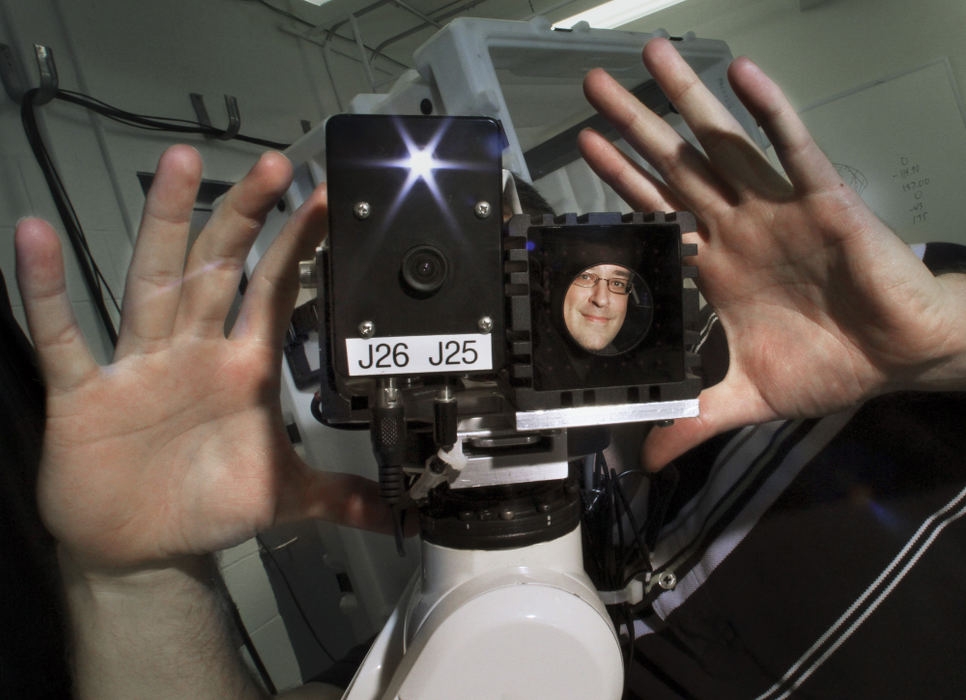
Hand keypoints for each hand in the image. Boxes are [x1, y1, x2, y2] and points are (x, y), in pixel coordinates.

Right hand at [16, 145, 390, 572]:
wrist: (145, 547)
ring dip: (165, 226)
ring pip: (154, 282)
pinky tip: (35, 238)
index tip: (325, 200)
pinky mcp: (86, 393)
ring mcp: (140, 366)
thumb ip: (337, 494)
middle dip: (244, 217)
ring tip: (180, 166)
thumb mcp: (282, 496)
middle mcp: (194, 352)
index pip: (274, 293)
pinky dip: (48, 293)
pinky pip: (64, 337)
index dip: (298, 248)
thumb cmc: (208, 505)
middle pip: (219, 269)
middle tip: (271, 165)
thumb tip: (392, 512)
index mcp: (242, 369)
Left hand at [579, 38, 965, 469]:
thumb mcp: (743, 397)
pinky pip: (794, 149)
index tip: (584, 146)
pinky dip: (769, 113)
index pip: (655, 213)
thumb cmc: (828, 365)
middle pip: (674, 167)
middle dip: (635, 126)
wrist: (897, 357)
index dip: (620, 181)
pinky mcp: (824, 201)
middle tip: (593, 87)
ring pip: (723, 146)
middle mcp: (738, 227)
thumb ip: (692, 419)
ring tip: (652, 57)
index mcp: (714, 267)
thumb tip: (645, 460)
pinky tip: (743, 75)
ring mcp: (777, 209)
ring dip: (689, 102)